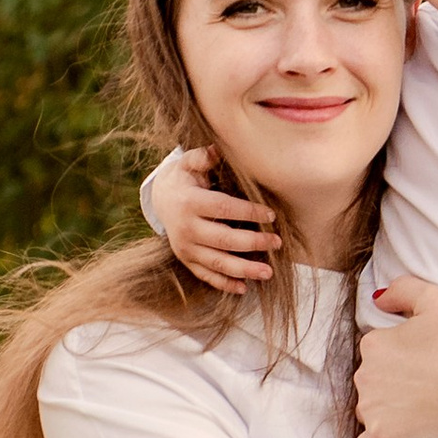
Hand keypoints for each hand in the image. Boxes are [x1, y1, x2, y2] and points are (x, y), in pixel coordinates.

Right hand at [151, 145, 279, 295]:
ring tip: (268, 273)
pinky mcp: (187, 260)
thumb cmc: (184, 179)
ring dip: (243, 270)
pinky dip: (224, 284)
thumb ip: (203, 156)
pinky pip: (206, 275)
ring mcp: (185, 248)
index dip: (249, 212)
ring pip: (217, 263)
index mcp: (189, 203)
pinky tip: (244, 288)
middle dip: (253, 243)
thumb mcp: (189, 163)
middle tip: (276, 243)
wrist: (160, 199)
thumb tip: (217, 148)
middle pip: (224, 240)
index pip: (224, 209)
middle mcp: (186, 228)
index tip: (271, 215)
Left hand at [354, 278, 437, 437]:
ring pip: (367, 411)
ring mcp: (371, 408)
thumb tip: (378, 299)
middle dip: (389, 384)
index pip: (374, 351)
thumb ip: (402, 289)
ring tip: (418, 411)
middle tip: (424, 386)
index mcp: (374, 343)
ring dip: (384, 412)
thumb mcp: (436, 300)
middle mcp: (364, 374)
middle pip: (369, 381)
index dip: (398, 356)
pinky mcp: (383, 436)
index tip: (422, 362)